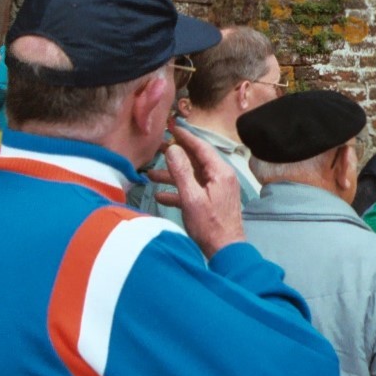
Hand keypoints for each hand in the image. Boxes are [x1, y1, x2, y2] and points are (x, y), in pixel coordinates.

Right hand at [154, 120, 243, 257]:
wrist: (225, 250)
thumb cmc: (210, 226)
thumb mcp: (191, 198)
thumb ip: (181, 172)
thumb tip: (172, 149)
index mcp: (220, 173)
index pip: (201, 147)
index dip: (185, 136)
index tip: (171, 126)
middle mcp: (221, 177)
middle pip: (196, 160)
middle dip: (176, 154)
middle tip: (157, 147)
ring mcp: (217, 189)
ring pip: (192, 176)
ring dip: (172, 175)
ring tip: (150, 174)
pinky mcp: (212, 201)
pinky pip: (193, 190)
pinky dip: (177, 191)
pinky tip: (160, 195)